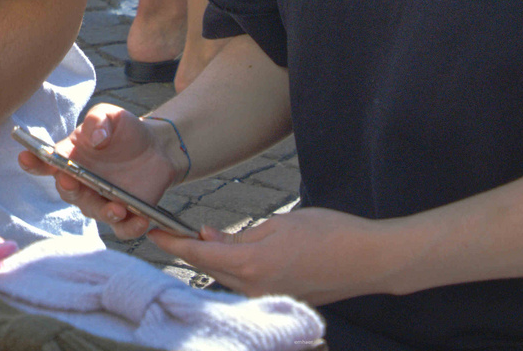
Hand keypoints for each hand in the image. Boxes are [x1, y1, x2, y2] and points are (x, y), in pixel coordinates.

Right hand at [17, 104, 177, 239]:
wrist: (156, 147)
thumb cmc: (124, 130)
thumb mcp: (111, 116)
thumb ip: (98, 121)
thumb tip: (95, 139)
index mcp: (69, 158)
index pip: (44, 162)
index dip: (32, 162)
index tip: (24, 157)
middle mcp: (80, 183)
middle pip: (67, 191)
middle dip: (67, 188)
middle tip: (70, 181)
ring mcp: (100, 201)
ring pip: (94, 212)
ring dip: (104, 212)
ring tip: (118, 208)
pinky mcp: (124, 215)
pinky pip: (122, 229)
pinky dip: (130, 228)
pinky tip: (141, 221)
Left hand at [154, 207, 401, 304]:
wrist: (370, 259)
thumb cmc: (328, 232)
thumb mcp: (278, 224)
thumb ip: (239, 235)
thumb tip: (208, 236)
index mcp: (251, 263)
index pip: (199, 252)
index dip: (172, 241)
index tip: (152, 231)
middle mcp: (254, 287)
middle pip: (208, 268)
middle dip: (187, 249)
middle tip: (168, 231)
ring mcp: (266, 297)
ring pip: (225, 277)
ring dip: (210, 259)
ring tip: (197, 237)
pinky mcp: (279, 299)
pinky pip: (244, 284)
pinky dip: (231, 268)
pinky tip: (229, 252)